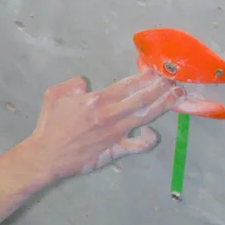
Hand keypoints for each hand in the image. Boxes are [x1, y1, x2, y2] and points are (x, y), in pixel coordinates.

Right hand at [25, 69, 197, 179]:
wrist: (46, 155)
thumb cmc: (49, 125)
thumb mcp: (54, 95)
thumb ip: (72, 84)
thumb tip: (85, 82)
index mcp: (96, 99)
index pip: (128, 85)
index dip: (145, 76)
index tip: (157, 70)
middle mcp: (110, 114)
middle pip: (142, 98)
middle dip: (161, 87)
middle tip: (174, 79)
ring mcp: (116, 133)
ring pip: (146, 116)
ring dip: (164, 105)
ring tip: (178, 96)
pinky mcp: (116, 150)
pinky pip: (139, 145)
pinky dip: (149, 138)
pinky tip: (152, 132)